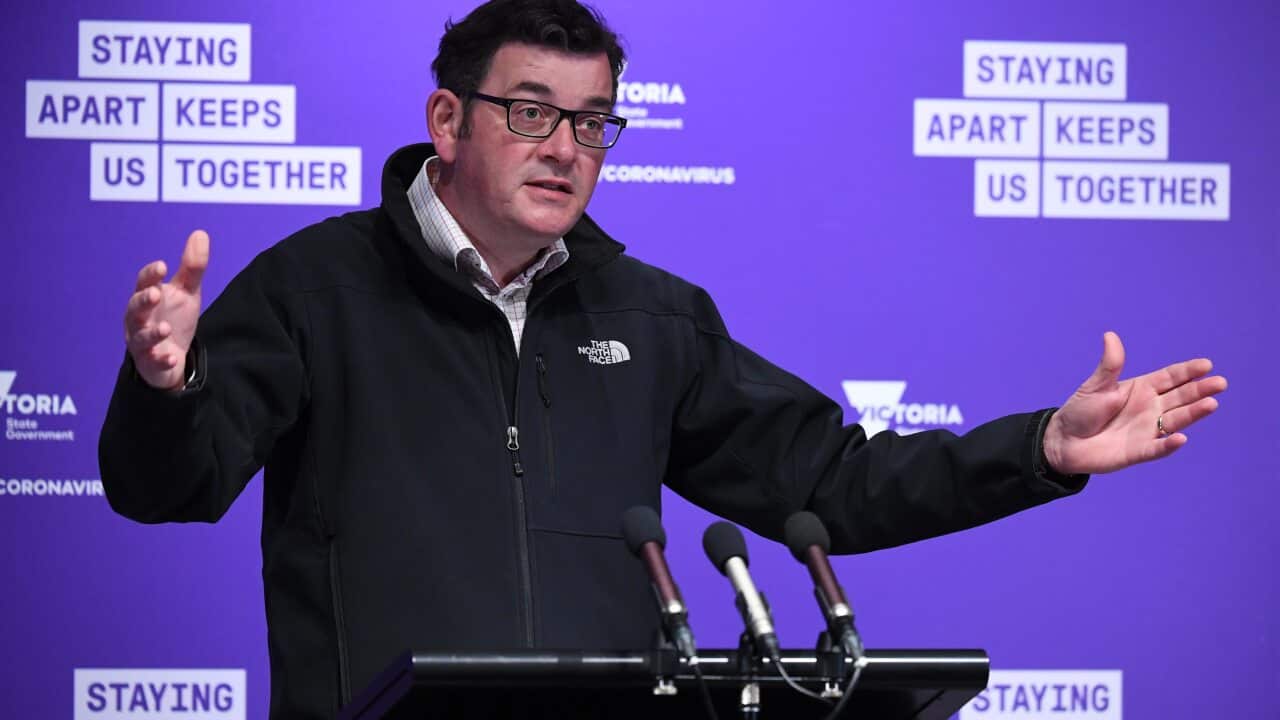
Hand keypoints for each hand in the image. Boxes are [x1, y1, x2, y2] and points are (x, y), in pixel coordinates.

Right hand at [124, 230, 208, 389]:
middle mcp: (138, 318)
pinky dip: (161, 360)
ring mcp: (141, 341)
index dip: (151, 274)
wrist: (171, 355)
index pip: (144, 282)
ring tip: (164, 328)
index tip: (163, 266)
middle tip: (155, 294)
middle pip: (134, 308)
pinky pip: (153, 362)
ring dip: (152, 333)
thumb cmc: (174, 318)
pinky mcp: (149, 362)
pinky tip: (172, 358)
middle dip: (142, 300)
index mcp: (147, 297)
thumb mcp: (186, 292)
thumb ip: (192, 267)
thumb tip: (201, 233)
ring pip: (140, 337)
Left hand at [1042, 331, 1226, 475]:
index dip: (1188, 372)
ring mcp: (1147, 430)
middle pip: (1180, 397)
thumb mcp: (1096, 385)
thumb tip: (1110, 335)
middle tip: (1220, 383)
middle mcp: (1150, 408)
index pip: (1171, 378)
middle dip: (1200, 390)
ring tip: (1211, 404)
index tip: (1206, 365)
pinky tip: (1181, 438)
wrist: (1063, 440)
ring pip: (1175, 420)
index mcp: (1142, 389)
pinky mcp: (1138, 451)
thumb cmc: (1080, 410)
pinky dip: (1168, 445)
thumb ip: (1110, 365)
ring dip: (1193, 413)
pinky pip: (1156, 448)